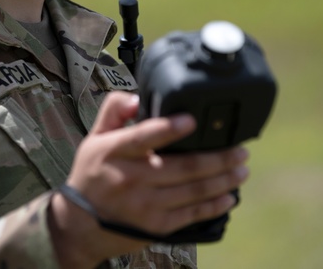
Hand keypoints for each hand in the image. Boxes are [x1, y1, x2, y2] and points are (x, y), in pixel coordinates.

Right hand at [48, 92, 249, 267]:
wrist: (80, 224)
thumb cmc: (92, 173)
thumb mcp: (94, 137)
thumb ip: (114, 110)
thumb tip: (137, 97)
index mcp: (115, 151)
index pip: (144, 136)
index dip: (170, 129)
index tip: (193, 120)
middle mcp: (131, 178)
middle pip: (182, 167)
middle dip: (218, 158)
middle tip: (241, 150)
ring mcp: (146, 204)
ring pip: (193, 191)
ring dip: (223, 180)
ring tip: (241, 170)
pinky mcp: (156, 225)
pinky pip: (191, 214)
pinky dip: (214, 205)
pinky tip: (229, 196)